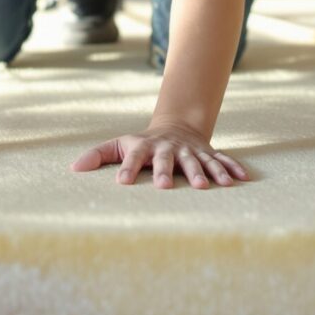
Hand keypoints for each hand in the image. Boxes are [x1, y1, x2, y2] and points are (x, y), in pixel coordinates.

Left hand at [72, 121, 249, 188]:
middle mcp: (169, 149)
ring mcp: (190, 151)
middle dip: (166, 172)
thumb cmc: (141, 144)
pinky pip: (223, 161)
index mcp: (145, 147)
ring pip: (198, 162)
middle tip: (164, 186)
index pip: (133, 156)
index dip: (127, 168)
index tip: (120, 182)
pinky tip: (242, 179)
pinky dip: (232, 169)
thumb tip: (73, 168)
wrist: (177, 127)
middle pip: (166, 160)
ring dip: (205, 173)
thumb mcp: (119, 145)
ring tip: (211, 187)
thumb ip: (97, 155)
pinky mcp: (209, 154)